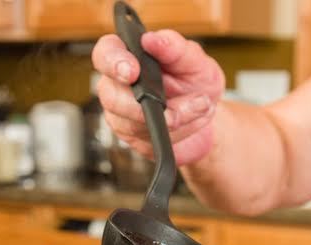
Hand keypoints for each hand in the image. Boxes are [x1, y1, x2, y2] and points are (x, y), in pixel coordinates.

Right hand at [91, 29, 224, 165]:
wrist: (205, 115)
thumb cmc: (195, 82)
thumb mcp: (195, 60)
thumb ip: (175, 48)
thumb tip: (152, 39)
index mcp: (128, 56)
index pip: (105, 54)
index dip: (113, 62)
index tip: (132, 71)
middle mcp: (118, 85)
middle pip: (110, 96)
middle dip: (141, 105)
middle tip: (170, 107)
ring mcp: (121, 114)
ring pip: (131, 123)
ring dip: (171, 118)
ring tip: (198, 106)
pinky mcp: (132, 137)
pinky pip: (146, 139)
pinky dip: (175, 132)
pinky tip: (190, 121)